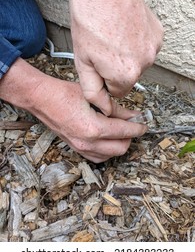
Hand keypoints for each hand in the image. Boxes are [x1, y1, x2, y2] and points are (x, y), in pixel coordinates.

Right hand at [31, 78, 146, 162]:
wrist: (42, 99)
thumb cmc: (63, 94)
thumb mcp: (94, 97)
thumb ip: (115, 108)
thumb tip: (131, 115)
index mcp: (93, 128)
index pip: (124, 132)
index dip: (137, 128)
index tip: (143, 124)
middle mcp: (88, 143)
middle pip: (120, 148)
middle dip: (130, 137)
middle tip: (132, 125)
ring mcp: (80, 148)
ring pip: (110, 156)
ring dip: (119, 145)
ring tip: (121, 132)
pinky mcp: (76, 148)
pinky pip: (97, 157)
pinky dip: (107, 151)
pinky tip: (108, 140)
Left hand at [69, 0, 163, 114]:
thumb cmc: (88, 21)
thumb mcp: (83, 63)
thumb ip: (94, 92)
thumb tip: (105, 108)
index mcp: (125, 75)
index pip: (118, 92)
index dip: (106, 80)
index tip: (100, 65)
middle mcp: (144, 64)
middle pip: (128, 79)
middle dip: (116, 70)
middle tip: (104, 49)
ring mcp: (153, 48)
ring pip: (138, 64)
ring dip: (127, 57)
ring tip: (113, 38)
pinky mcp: (158, 35)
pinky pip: (146, 49)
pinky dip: (136, 44)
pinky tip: (125, 32)